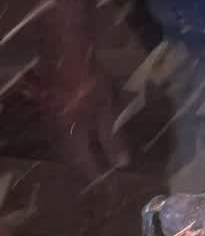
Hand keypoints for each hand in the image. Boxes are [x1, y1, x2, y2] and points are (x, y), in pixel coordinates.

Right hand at [38, 62, 130, 179]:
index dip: (95, 174)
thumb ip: (112, 139)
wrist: (64, 51)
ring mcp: (51, 116)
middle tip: (102, 172)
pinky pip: (65, 128)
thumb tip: (121, 164)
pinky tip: (89, 131)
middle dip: (87, 165)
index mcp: (69, 137)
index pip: (82, 164)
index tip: (107, 184)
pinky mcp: (53, 103)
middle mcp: (56, 131)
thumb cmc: (88, 84)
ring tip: (98, 155)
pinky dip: (78, 135)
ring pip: (67, 141)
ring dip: (82, 150)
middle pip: (71, 155)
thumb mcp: (106, 112)